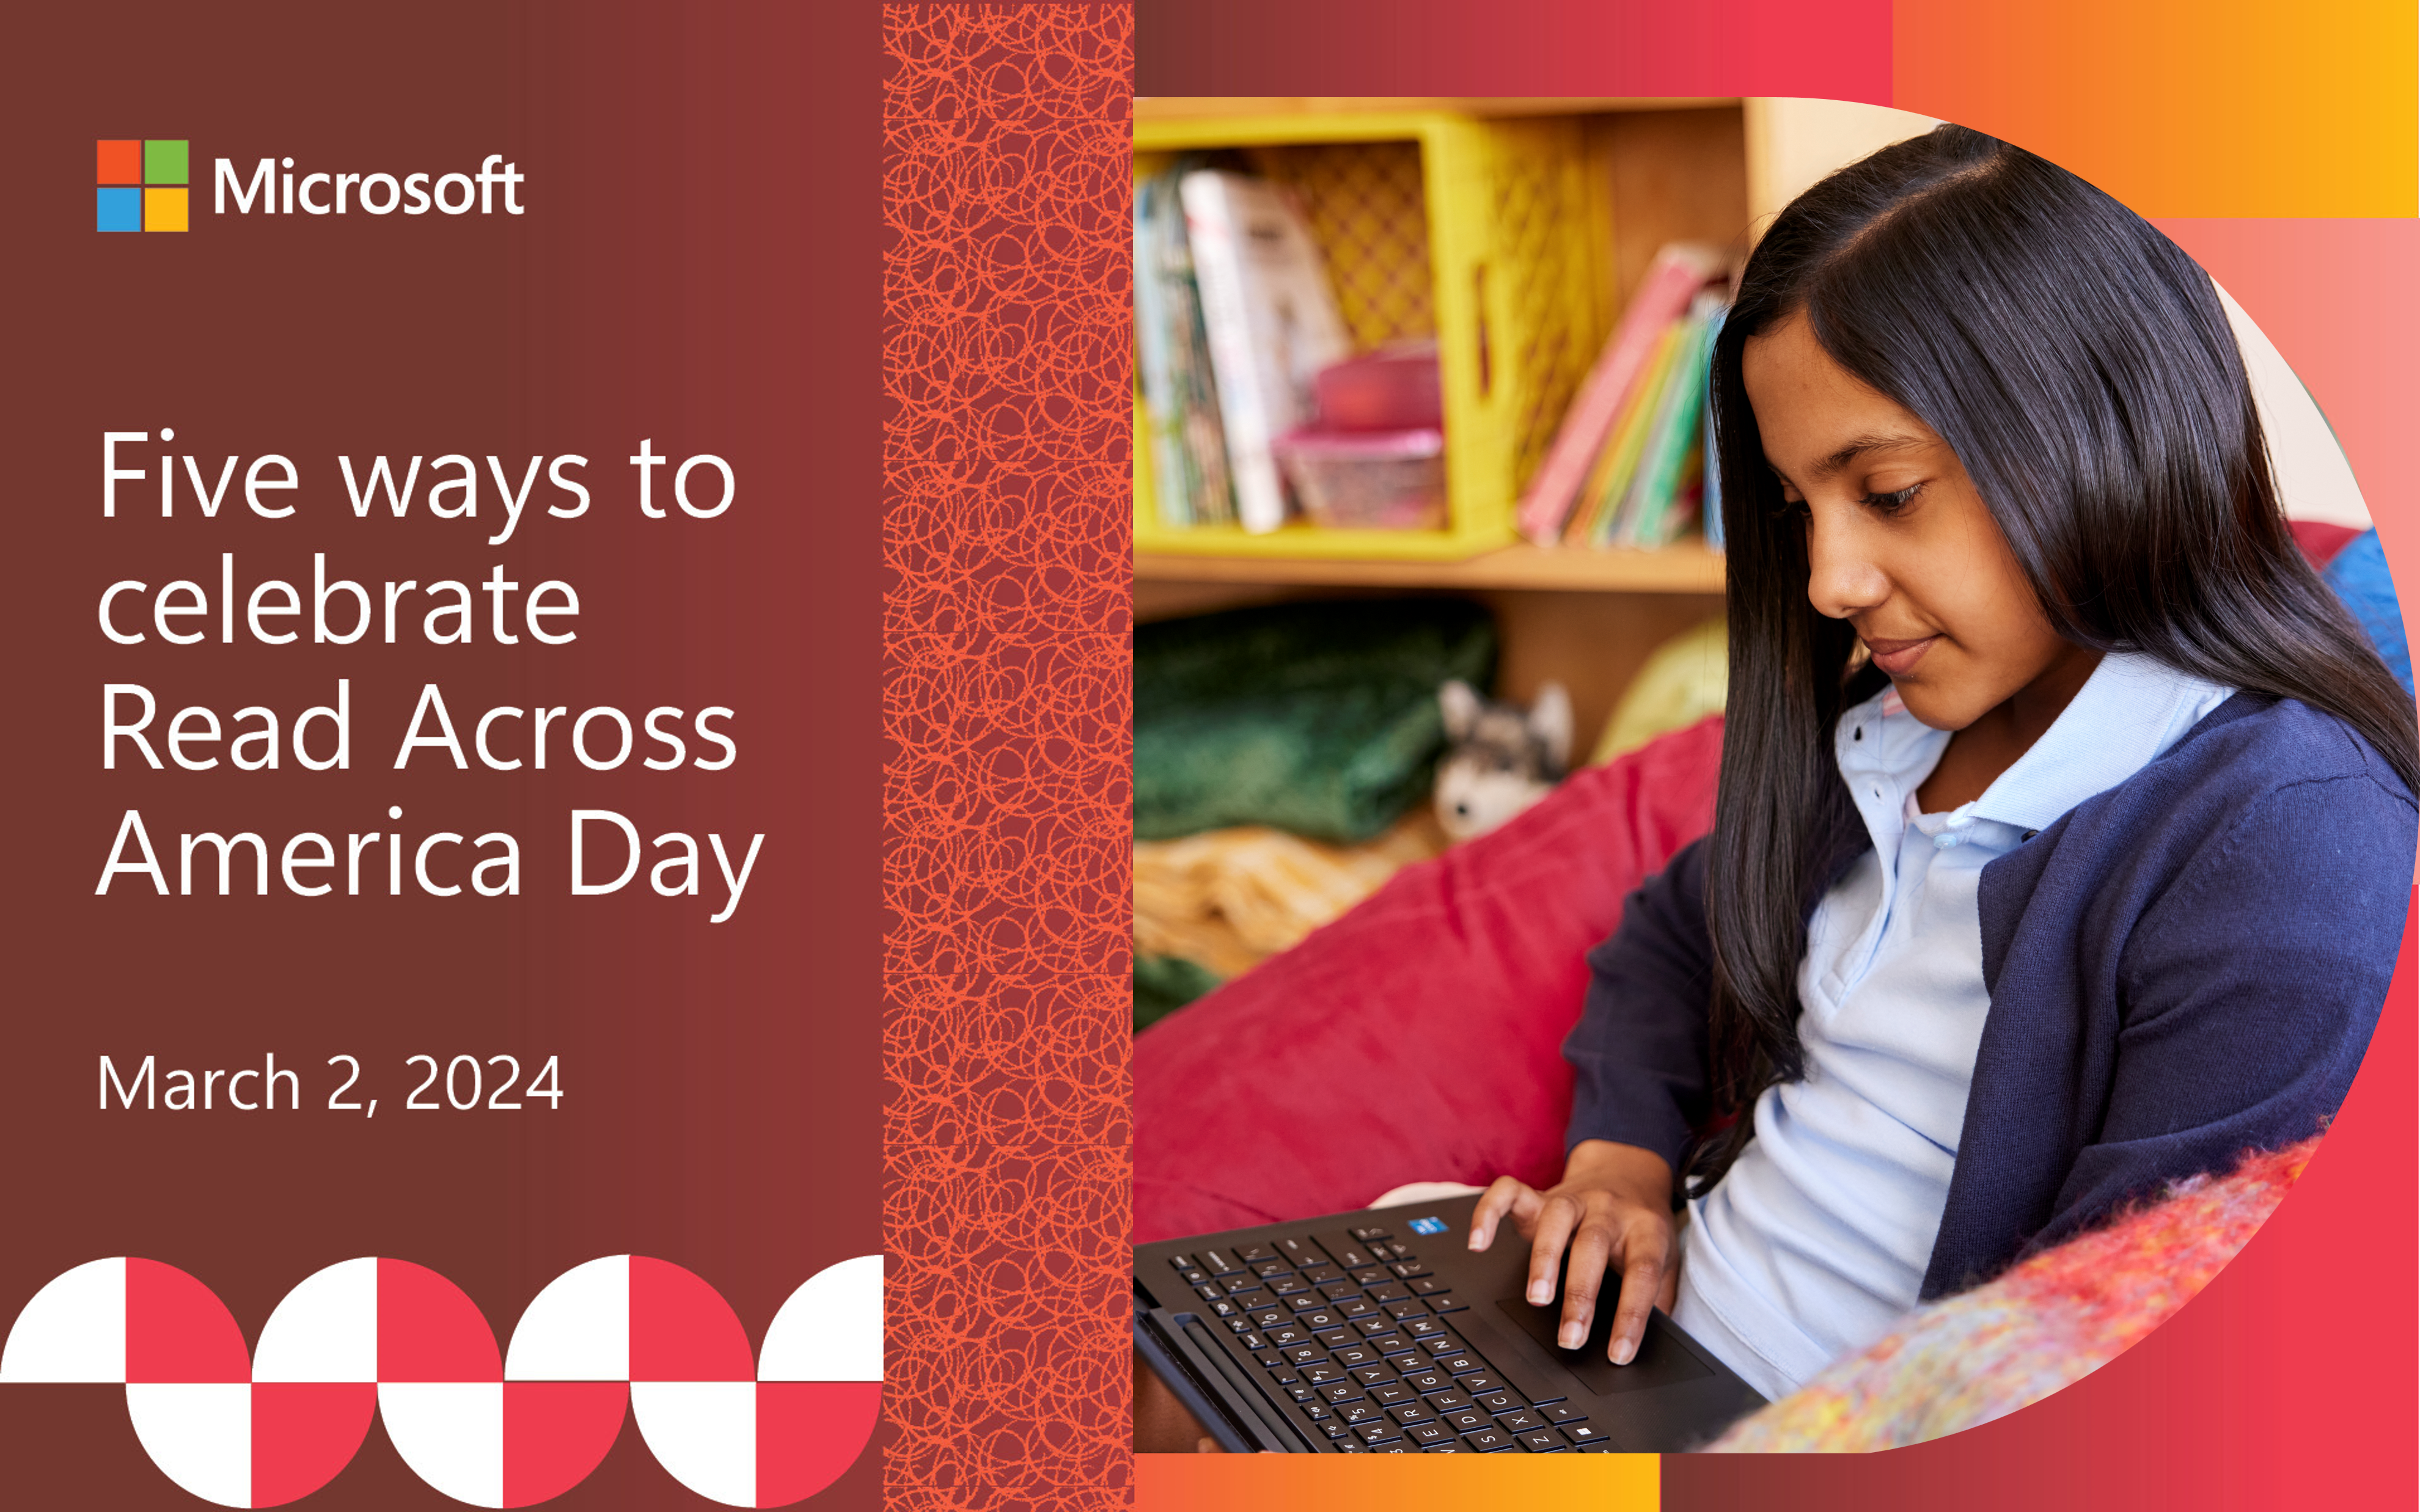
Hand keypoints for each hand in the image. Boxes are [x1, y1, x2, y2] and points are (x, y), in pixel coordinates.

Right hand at [1467, 1140, 1678, 1364]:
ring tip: (1536, 1298)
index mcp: (1645, 1229)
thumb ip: (1661, 1297)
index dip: (1631, 1315)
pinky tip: (1479, 1244)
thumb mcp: (1667, 1259)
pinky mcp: (1541, 1193)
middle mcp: (1608, 1210)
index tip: (1618, 1354)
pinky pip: (1509, 1192)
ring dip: (1543, 1258)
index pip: (1642, 1272)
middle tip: (1570, 1337)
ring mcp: (1573, 1198)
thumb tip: (1663, 1345)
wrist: (1628, 1169)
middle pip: (1593, 1245)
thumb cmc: (1643, 1226)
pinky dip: (1489, 1213)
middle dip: (1580, 1293)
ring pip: (1555, 1219)